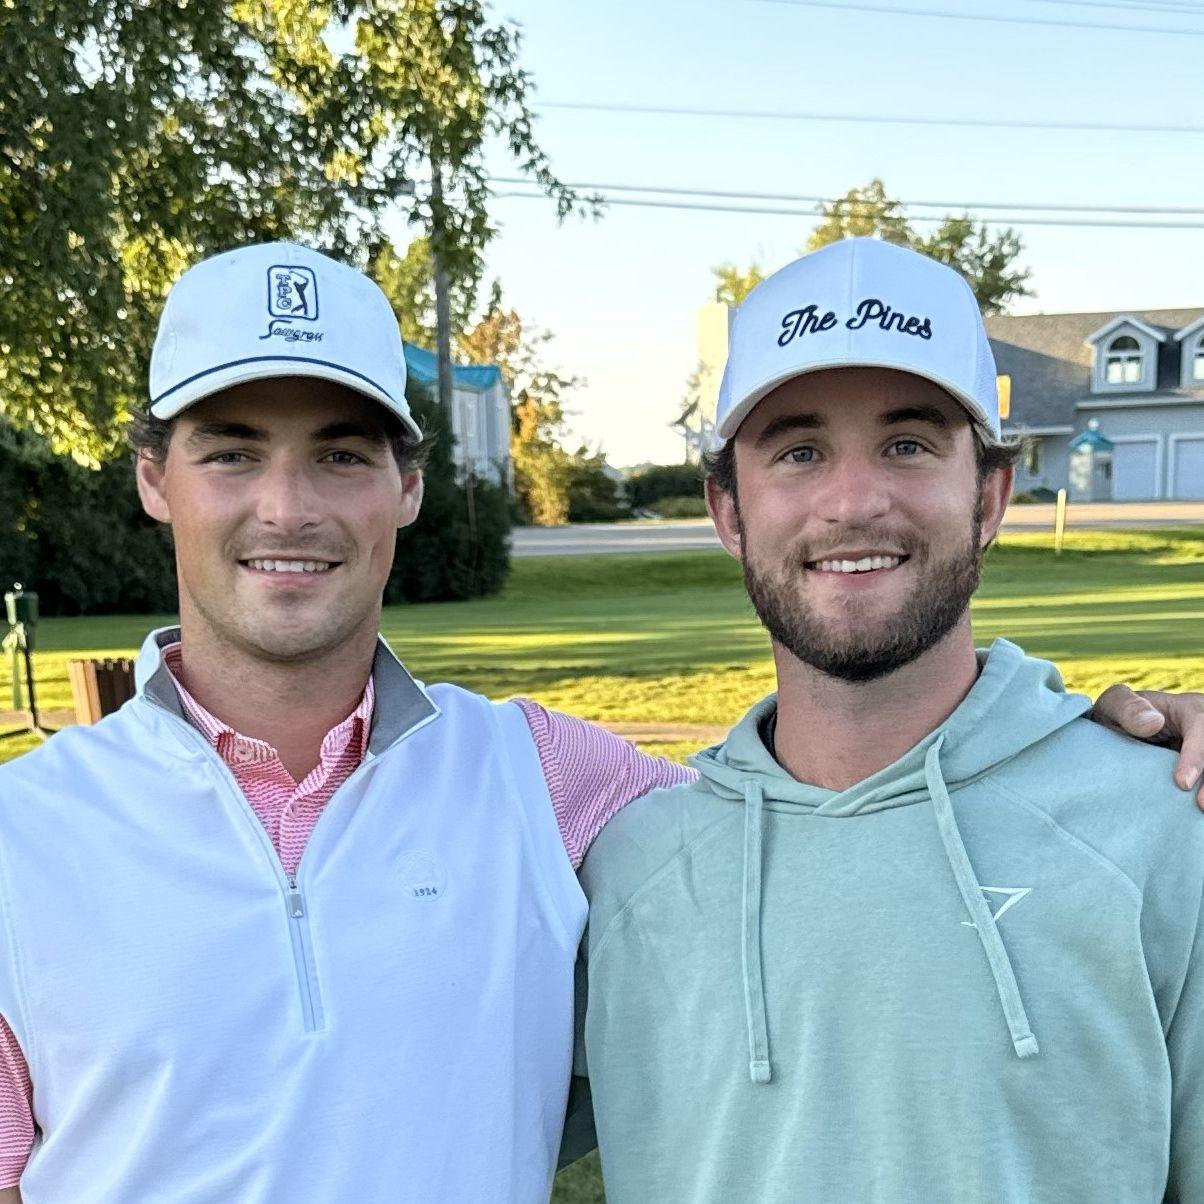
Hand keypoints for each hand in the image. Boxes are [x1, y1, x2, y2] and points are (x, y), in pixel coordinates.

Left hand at [1093, 684, 1203, 808]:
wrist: (1119, 733)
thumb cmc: (1118, 717)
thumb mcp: (1114, 706)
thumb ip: (1127, 709)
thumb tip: (1154, 723)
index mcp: (1189, 710)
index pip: (1202, 727)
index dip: (1196, 755)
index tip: (1182, 783)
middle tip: (1201, 805)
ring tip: (1200, 809)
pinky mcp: (1203, 769)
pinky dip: (1202, 788)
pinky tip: (1195, 812)